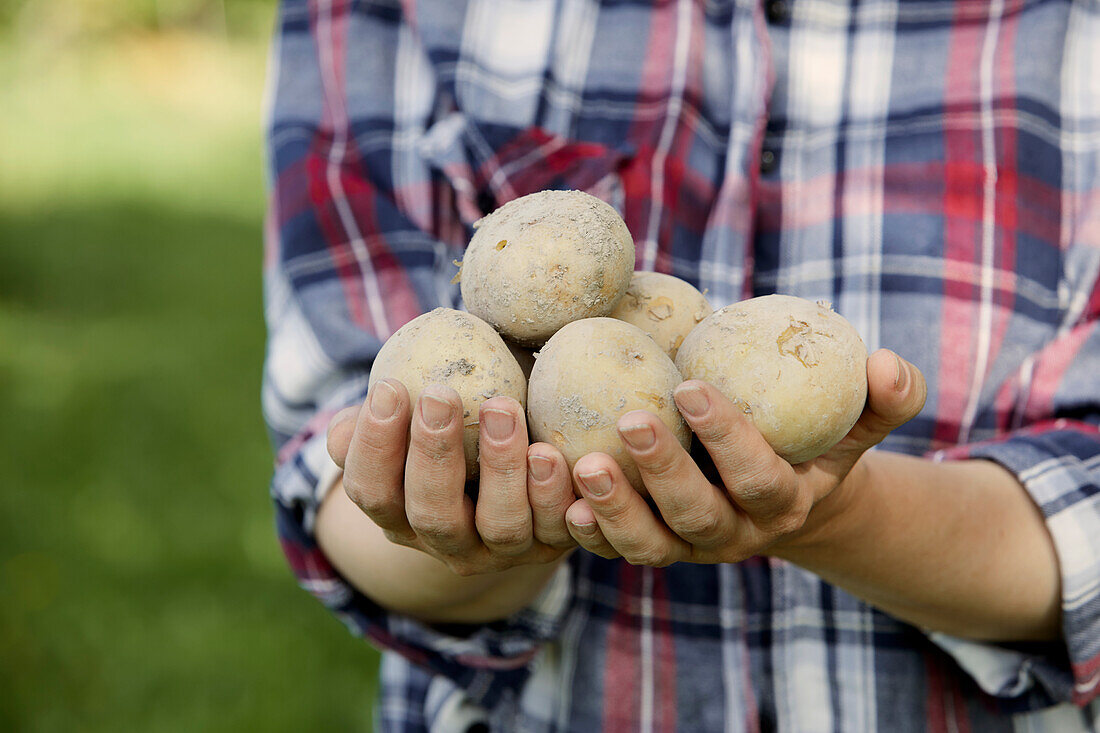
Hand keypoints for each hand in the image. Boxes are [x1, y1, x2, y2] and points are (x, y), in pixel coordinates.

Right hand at [326, 380, 575, 575]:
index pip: (371, 491)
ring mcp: (502, 550)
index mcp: (399, 514)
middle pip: (431, 513)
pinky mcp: (552, 545)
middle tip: (440, 396)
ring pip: (499, 524)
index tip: (390, 387)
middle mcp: (447, 543)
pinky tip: (551, 453)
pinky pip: (557, 527)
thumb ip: (381, 418)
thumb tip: (352, 415)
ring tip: (503, 410)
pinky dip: (554, 493)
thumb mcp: (412, 425)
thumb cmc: (456, 430)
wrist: (523, 478)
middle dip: (433, 455)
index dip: (374, 445)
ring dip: (500, 468)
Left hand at [564, 349, 926, 564]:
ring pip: (649, 545)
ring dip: (614, 510)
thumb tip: (890, 366)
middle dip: (663, 474)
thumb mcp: (854, 425)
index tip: (692, 387)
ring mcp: (687, 548)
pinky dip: (587, 532)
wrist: (785, 500)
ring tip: (578, 464)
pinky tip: (559, 500)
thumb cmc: (814, 444)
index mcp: (784, 503)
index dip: (728, 440)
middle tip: (629, 420)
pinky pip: (614, 549)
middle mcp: (734, 535)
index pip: (758, 479)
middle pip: (697, 518)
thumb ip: (884, 400)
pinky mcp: (649, 546)